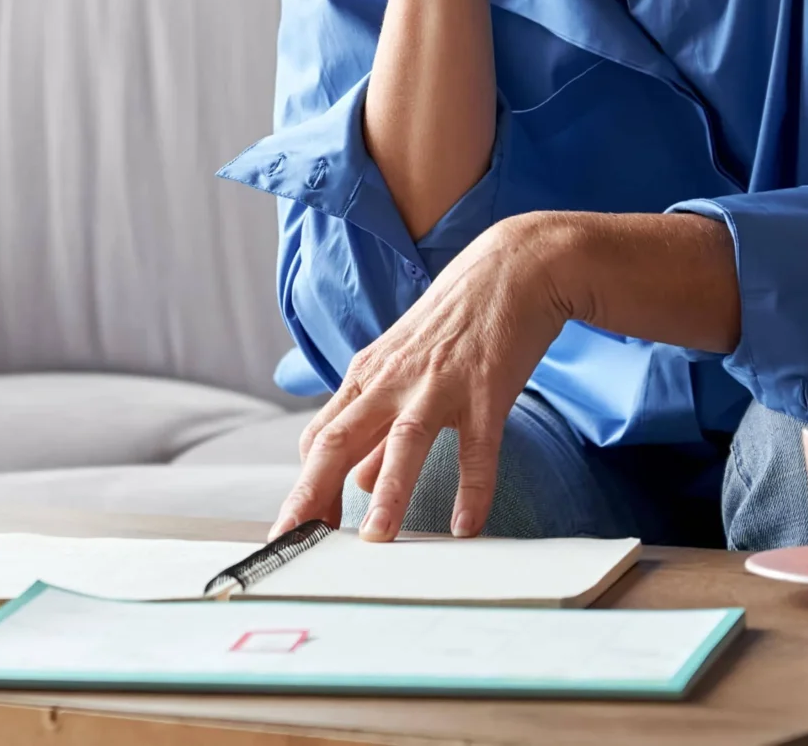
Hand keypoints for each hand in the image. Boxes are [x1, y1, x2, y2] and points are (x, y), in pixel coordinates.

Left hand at [272, 215, 577, 540]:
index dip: (304, 486)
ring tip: (376, 539)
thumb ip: (377, 427)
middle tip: (296, 540)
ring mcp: (439, 384)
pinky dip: (473, 488)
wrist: (511, 268)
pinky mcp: (486, 388)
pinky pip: (477, 447)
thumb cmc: (454, 323)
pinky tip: (466, 526)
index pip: (320, 438)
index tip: (296, 529)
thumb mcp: (403, 369)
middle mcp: (393, 380)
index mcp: (367, 377)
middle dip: (313, 493)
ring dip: (387, 492)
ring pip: (402, 441)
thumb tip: (355, 480)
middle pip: (339, 439)